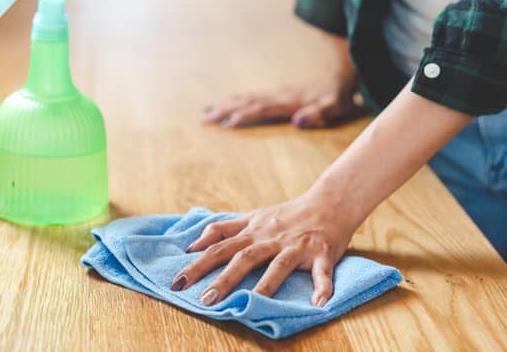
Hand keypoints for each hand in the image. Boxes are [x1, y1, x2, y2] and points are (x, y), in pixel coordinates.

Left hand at [169, 190, 359, 306]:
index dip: (198, 264)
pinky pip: (321, 272)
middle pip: (244, 258)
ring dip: (266, 285)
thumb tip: (192, 246)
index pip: (219, 248)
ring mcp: (296, 246)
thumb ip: (222, 229)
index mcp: (252, 232)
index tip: (178, 282)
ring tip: (252, 303)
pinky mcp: (322, 253)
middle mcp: (270, 238)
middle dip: (224, 279)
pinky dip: (322, 287)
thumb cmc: (286, 214)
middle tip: (206, 299)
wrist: (329, 202)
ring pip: (278, 265)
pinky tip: (317, 304)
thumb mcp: (252, 217)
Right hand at [202, 33, 360, 128]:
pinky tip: (225, 103)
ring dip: (225, 104)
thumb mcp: (334, 108)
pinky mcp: (276, 94)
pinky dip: (234, 100)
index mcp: (288, 101)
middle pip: (246, 102)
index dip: (244, 116)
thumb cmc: (337, 98)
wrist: (340, 77)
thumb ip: (318, 114)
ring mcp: (275, 93)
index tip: (226, 123)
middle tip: (204, 117)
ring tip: (205, 111)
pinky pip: (250, 97)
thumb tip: (298, 121)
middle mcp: (278, 95)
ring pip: (245, 98)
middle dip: (224, 109)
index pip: (261, 109)